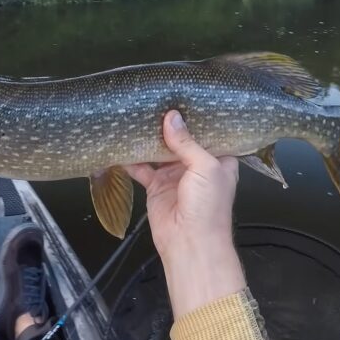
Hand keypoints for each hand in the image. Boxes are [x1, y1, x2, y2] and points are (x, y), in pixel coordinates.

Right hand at [125, 110, 244, 317]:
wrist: (190, 244)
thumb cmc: (208, 207)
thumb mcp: (205, 168)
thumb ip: (187, 142)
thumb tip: (171, 117)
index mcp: (218, 160)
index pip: (208, 132)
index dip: (198, 116)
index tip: (185, 95)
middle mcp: (196, 165)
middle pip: (181, 140)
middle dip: (169, 124)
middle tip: (155, 99)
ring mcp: (175, 176)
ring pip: (159, 152)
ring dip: (149, 139)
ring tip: (136, 116)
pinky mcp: (156, 187)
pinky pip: (142, 169)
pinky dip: (131, 159)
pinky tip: (122, 145)